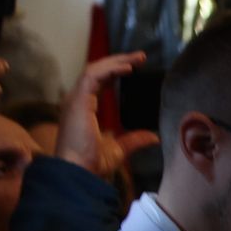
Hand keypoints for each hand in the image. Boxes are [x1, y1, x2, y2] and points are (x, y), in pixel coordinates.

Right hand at [57, 53, 159, 177]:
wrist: (79, 173)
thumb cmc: (93, 164)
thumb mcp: (119, 150)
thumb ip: (134, 140)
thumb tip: (154, 137)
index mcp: (85, 108)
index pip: (100, 82)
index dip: (116, 71)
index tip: (135, 66)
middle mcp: (77, 100)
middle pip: (97, 72)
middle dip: (118, 61)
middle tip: (140, 57)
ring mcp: (76, 99)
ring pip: (95, 70)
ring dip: (116, 61)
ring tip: (136, 58)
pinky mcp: (78, 100)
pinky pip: (93, 76)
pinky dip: (109, 69)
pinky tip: (127, 68)